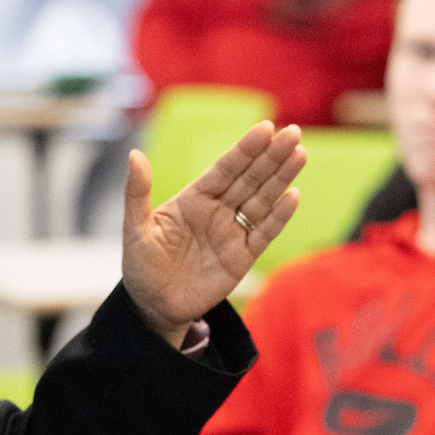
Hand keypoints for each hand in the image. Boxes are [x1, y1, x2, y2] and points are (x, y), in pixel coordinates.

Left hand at [120, 122, 304, 344]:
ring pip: (262, 200)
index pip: (225, 168)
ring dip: (282, 178)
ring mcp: (232, 233)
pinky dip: (279, 216)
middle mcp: (218, 210)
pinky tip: (293, 196)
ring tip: (300, 154)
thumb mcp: (135, 228)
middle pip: (250, 178)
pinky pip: (264, 233)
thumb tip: (134, 155)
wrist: (153, 307)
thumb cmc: (142, 265)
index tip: (265, 128)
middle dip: (272, 156)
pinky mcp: (243, 257)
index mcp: (194, 198)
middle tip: (293, 132)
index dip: (245, 149)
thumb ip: (138, 192)